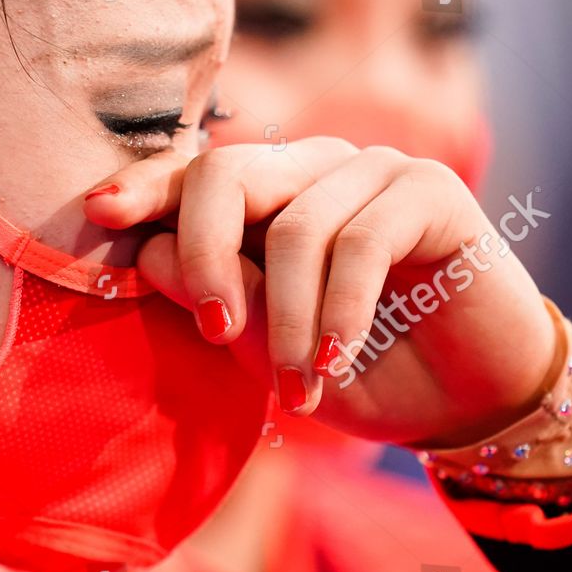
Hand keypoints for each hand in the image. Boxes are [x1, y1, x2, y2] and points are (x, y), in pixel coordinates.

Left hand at [83, 139, 557, 447]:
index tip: (100, 214)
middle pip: (226, 174)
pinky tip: (337, 361)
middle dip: (205, 255)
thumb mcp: (271, 352)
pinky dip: (339, 310)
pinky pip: (359, 242)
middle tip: (213, 330)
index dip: (145, 187)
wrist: (472, 403)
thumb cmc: (364, 373)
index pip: (192, 173)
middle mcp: (313, 169)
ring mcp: (373, 170)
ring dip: (287, 321)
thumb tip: (149, 252)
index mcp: (267, 197)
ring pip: (295, 226)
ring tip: (296, 390)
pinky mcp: (430, 190)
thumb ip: (218, 302)